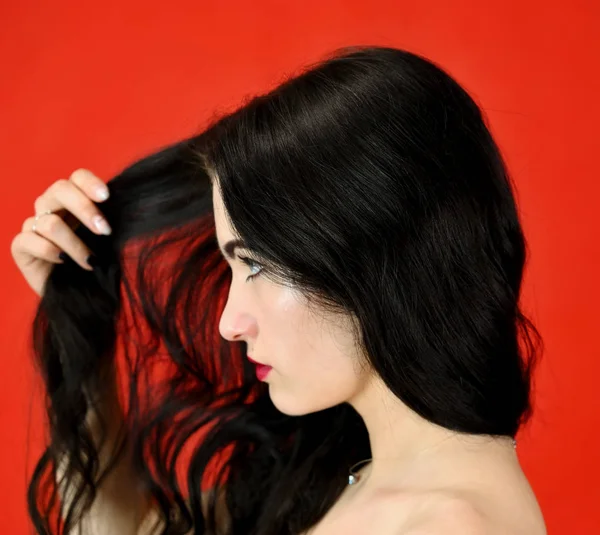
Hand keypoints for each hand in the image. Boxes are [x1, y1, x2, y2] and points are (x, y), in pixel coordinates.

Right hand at [10, 169, 111, 296]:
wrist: (83, 296)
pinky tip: (63, 263)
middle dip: (85, 209)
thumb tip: (130, 210)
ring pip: (50, 222)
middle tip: (105, 230)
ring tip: (91, 261)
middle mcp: (52, 207)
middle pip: (60, 189)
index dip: (90, 183)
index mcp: (75, 200)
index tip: (107, 197)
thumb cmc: (99, 266)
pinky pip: (29, 240)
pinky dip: (50, 252)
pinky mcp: (20, 246)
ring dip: (74, 244)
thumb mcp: (110, 242)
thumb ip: (111, 223)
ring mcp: (34, 225)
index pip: (77, 177)